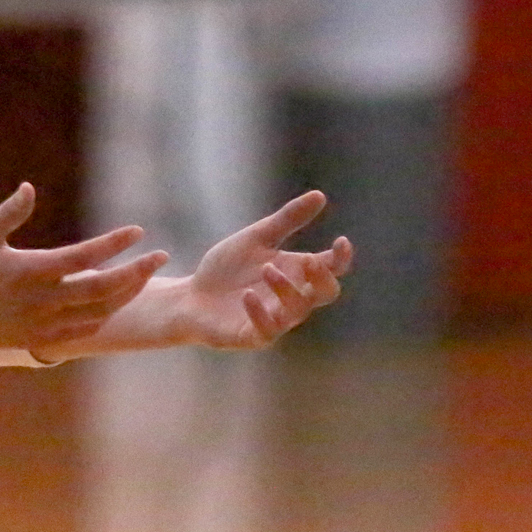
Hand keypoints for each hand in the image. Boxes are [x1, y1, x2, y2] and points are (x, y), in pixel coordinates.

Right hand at [0, 183, 169, 349]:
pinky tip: (114, 301)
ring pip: (98, 313)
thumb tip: (29, 188)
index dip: (114, 243)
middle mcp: (40, 301)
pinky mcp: (39, 341)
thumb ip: (8, 213)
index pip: (84, 256)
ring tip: (143, 277)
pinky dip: (104, 317)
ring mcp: (41, 325)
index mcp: (29, 271)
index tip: (137, 231)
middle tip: (161, 256)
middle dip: (137, 273)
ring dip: (125, 295)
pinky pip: (83, 332)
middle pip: (102, 289)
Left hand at [173, 190, 352, 348]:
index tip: (341, 241)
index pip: (331, 268)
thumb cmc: (226, 270)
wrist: (190, 297)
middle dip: (321, 278)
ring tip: (266, 268)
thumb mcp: (255, 238)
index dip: (341, 258)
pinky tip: (247, 295)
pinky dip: (260, 313)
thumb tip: (320, 195)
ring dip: (286, 289)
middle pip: (325, 293)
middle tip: (305, 259)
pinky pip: (266, 331)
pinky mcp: (253, 336)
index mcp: (296, 273)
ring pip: (296, 310)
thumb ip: (286, 220)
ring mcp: (275, 320)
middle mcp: (292, 298)